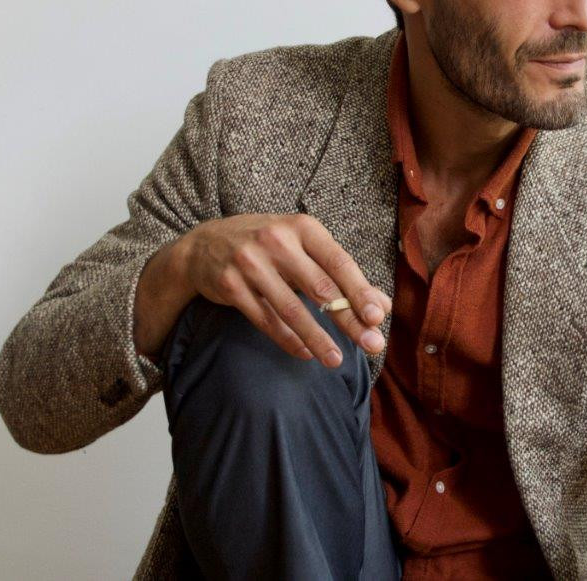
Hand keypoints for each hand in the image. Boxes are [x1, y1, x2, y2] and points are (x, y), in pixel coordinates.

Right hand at [179, 213, 392, 367]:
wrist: (204, 244)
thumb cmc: (268, 246)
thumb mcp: (303, 247)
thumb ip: (341, 274)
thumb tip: (382, 306)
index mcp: (302, 228)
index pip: (338, 262)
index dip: (360, 291)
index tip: (377, 317)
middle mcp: (276, 241)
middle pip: (320, 287)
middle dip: (348, 319)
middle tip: (370, 345)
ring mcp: (250, 263)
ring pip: (291, 309)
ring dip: (317, 338)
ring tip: (336, 359)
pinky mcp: (230, 285)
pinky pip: (265, 319)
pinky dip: (288, 339)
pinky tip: (306, 352)